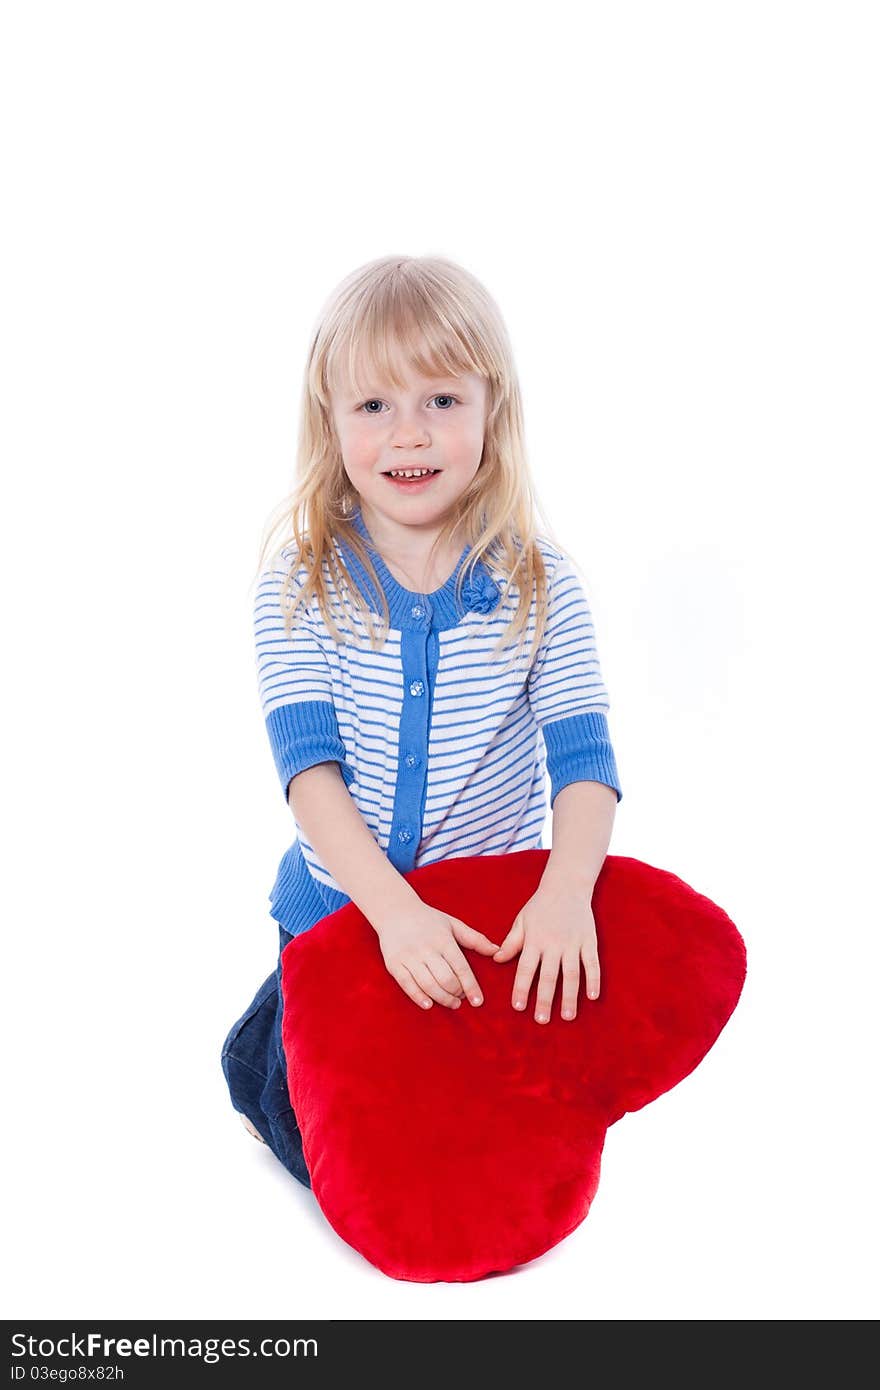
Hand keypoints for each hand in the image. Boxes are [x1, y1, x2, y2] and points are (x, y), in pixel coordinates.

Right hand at [373, 899, 498, 1010]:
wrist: (395, 911)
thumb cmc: (429, 919)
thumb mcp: (453, 925)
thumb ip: (475, 939)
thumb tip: (497, 951)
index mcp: (443, 939)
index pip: (461, 967)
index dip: (471, 986)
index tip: (478, 1001)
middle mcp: (426, 948)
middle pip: (445, 979)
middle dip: (457, 994)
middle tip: (462, 999)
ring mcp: (409, 957)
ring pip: (428, 985)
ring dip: (442, 998)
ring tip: (452, 1003)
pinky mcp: (394, 964)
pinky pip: (407, 985)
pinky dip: (418, 997)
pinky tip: (429, 1004)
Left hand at [492, 877, 599, 1022]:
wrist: (566, 885)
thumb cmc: (540, 905)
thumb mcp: (521, 921)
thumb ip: (511, 941)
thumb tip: (496, 960)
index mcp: (534, 940)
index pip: (526, 969)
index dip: (522, 988)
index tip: (518, 1007)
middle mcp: (553, 944)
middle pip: (549, 976)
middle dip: (545, 999)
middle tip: (542, 1020)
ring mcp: (573, 943)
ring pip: (571, 974)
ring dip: (569, 996)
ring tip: (567, 1016)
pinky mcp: (589, 941)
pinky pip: (592, 963)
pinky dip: (593, 980)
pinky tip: (592, 997)